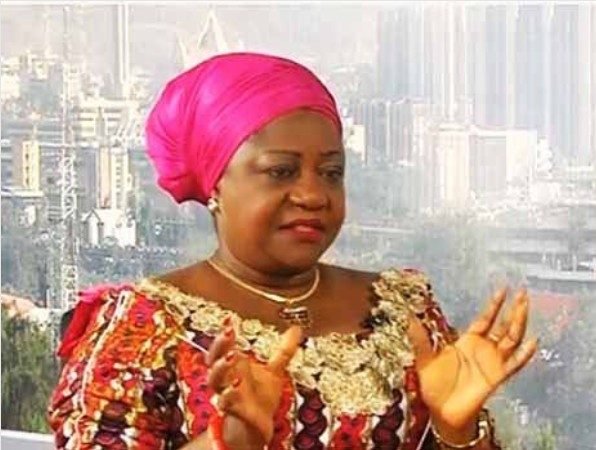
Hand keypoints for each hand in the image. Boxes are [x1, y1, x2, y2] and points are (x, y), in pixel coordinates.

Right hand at [205, 318, 302, 445]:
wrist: (259, 425)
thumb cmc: (262, 397)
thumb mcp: (275, 370)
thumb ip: (283, 350)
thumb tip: (296, 329)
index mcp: (234, 365)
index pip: (225, 344)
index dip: (224, 331)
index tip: (229, 319)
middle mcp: (227, 377)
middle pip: (214, 357)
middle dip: (220, 344)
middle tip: (229, 332)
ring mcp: (227, 392)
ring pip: (215, 378)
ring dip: (221, 367)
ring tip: (231, 356)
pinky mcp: (231, 409)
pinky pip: (224, 401)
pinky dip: (228, 394)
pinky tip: (235, 387)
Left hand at [415, 288, 537, 433]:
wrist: (442, 411)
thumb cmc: (434, 385)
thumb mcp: (424, 358)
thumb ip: (419, 339)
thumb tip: (408, 317)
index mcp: (468, 342)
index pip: (485, 318)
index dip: (495, 304)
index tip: (503, 288)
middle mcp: (484, 350)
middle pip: (504, 325)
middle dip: (513, 309)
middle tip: (523, 291)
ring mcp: (493, 362)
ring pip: (512, 339)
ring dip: (520, 323)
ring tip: (525, 306)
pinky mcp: (497, 377)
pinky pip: (514, 364)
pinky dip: (525, 353)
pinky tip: (533, 341)